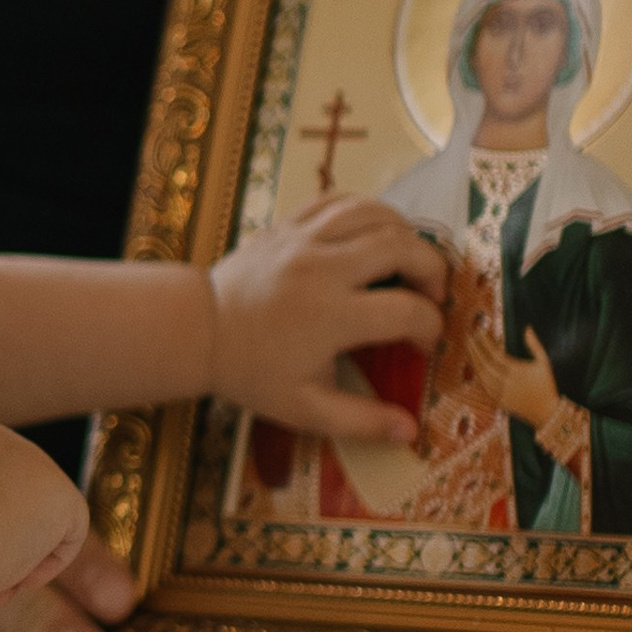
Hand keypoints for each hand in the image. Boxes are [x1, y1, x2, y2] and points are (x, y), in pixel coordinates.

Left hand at [205, 200, 446, 440]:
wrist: (198, 329)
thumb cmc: (251, 371)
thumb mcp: (303, 407)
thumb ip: (359, 420)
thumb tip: (410, 431)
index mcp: (331, 316)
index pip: (406, 311)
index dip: (430, 327)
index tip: (425, 343)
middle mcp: (323, 268)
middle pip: (401, 247)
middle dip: (433, 269)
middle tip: (433, 294)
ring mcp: (304, 239)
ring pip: (376, 213)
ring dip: (406, 234)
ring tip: (410, 261)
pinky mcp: (289, 223)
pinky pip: (341, 200)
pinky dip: (369, 210)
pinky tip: (376, 233)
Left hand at [468, 322, 564, 435]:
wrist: (545, 412)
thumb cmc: (545, 385)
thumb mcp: (543, 363)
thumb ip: (534, 344)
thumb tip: (527, 327)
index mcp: (516, 371)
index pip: (494, 354)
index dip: (485, 342)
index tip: (480, 331)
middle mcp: (505, 382)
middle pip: (484, 363)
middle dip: (474, 348)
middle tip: (469, 336)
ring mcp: (500, 393)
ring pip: (481, 374)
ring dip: (473, 360)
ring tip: (470, 347)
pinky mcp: (497, 401)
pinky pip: (483, 385)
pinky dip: (478, 373)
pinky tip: (476, 363)